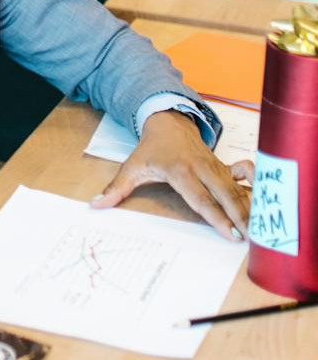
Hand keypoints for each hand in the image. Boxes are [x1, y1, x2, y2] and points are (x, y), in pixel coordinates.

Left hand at [89, 110, 252, 239]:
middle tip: (252, 238)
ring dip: (250, 207)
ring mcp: (215, 166)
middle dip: (239, 216)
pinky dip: (255, 185)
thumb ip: (116, 188)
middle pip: (224, 194)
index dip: (216, 217)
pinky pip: (243, 175)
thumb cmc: (150, 148)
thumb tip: (95, 205)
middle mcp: (201, 168)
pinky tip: (264, 199)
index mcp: (179, 171)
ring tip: (262, 229)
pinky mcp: (224, 166)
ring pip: (237, 188)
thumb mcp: (132, 166)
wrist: (167, 121)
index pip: (200, 198)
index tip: (229, 234)